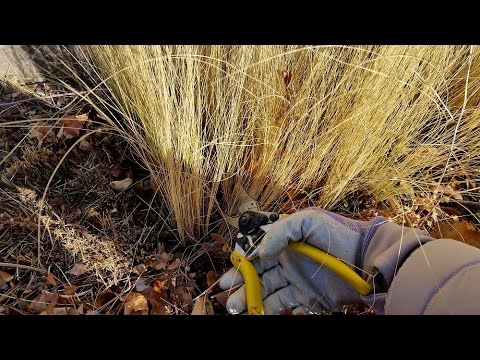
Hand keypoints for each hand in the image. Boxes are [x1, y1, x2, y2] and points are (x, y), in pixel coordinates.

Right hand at [219, 208, 383, 313]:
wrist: (366, 258)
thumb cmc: (338, 234)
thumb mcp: (309, 220)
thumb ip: (282, 231)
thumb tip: (261, 250)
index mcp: (284, 242)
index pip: (257, 253)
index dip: (241, 263)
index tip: (229, 274)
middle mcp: (286, 262)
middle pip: (258, 275)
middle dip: (241, 285)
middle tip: (226, 295)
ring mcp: (295, 281)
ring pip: (266, 291)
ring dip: (250, 299)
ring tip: (236, 308)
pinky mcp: (307, 297)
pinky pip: (283, 305)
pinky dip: (269, 309)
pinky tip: (259, 312)